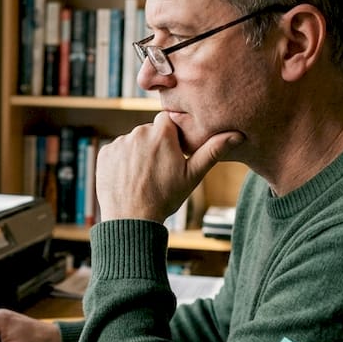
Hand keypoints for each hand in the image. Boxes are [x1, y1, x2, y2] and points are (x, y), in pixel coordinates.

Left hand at [95, 112, 242, 221]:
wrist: (132, 220)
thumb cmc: (165, 198)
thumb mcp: (193, 175)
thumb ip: (213, 151)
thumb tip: (238, 135)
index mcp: (161, 132)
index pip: (167, 121)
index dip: (171, 136)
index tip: (173, 153)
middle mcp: (138, 132)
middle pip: (149, 131)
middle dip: (154, 145)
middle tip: (159, 170)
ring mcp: (119, 143)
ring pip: (133, 142)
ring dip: (138, 153)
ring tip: (143, 177)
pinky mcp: (104, 154)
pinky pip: (116, 152)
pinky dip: (121, 162)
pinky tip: (128, 179)